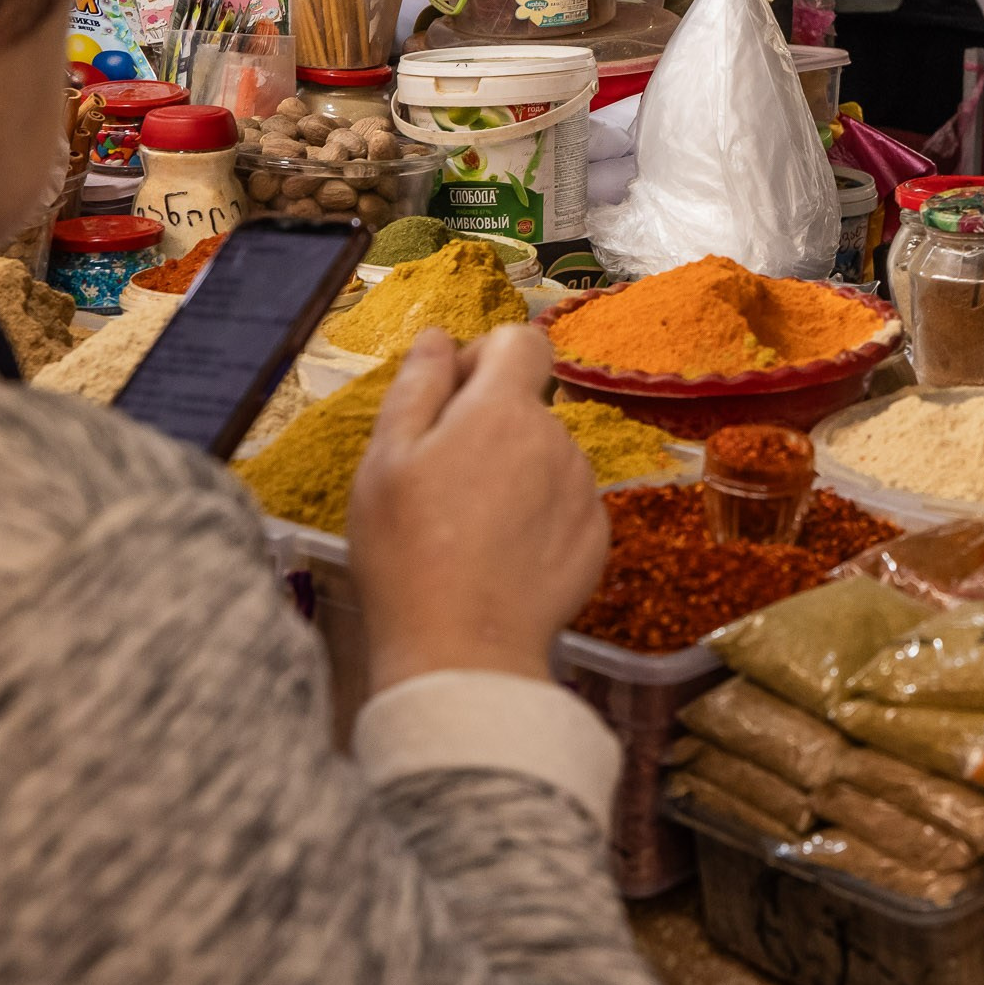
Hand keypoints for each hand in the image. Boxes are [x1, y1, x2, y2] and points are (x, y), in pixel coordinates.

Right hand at [347, 326, 607, 696]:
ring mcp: (584, 488)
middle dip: (490, 424)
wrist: (463, 647)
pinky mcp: (598, 535)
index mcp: (504, 409)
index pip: (521, 339)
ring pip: (547, 456)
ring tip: (469, 529)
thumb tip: (438, 336)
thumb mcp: (386, 459)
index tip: (449, 399)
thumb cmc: (407, 550)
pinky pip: (566, 503)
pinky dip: (539, 516)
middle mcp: (558, 439)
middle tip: (442, 481)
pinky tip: (502, 556)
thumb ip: (417, 386)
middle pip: (529, 405)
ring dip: (516, 472)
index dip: (483, 356)